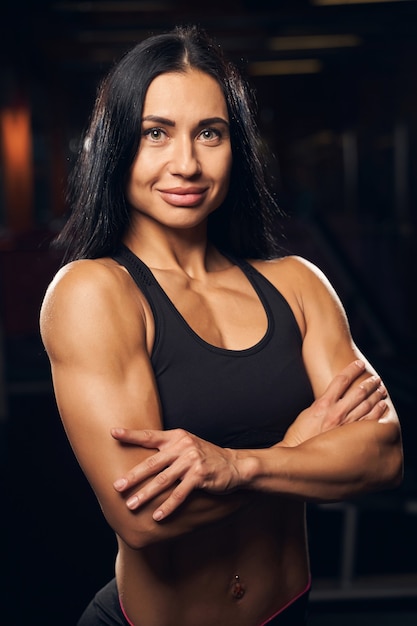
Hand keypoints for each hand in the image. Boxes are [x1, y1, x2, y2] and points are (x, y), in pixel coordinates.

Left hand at [111, 428, 240, 520]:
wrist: (234, 465)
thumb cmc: (205, 456)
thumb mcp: (186, 446)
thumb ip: (167, 449)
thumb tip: (141, 460)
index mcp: (176, 437)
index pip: (149, 435)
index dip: (130, 435)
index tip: (113, 433)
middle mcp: (182, 446)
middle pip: (152, 462)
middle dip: (132, 476)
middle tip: (116, 486)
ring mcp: (191, 460)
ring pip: (163, 480)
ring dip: (145, 494)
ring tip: (131, 505)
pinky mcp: (200, 476)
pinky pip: (180, 493)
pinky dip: (168, 506)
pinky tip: (157, 515)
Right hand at [280, 359, 387, 446]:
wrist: (298, 456)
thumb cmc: (299, 436)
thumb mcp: (306, 414)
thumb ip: (320, 405)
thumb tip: (329, 399)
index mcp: (323, 404)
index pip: (341, 380)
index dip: (352, 369)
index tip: (359, 363)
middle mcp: (336, 413)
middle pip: (358, 392)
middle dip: (369, 383)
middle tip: (375, 378)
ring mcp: (345, 426)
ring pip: (366, 405)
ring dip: (376, 395)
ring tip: (381, 389)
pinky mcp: (350, 438)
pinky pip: (368, 422)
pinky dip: (377, 413)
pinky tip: (382, 406)